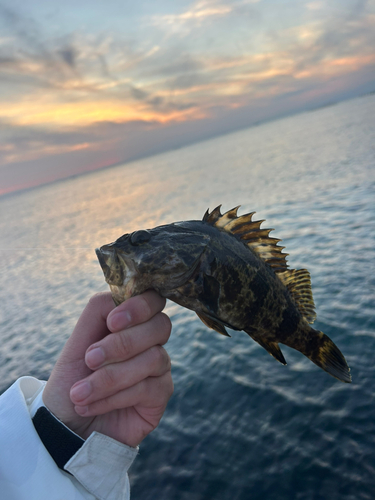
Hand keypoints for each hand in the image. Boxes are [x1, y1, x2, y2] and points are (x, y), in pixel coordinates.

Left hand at [43, 291, 172, 447]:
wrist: (66, 424)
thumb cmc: (73, 378)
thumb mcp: (78, 341)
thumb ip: (98, 311)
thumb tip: (120, 301)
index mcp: (132, 321)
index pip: (153, 299)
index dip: (140, 306)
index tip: (112, 322)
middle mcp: (151, 340)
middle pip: (161, 325)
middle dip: (123, 343)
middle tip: (90, 360)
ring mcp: (159, 367)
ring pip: (154, 358)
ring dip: (111, 377)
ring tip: (80, 393)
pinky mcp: (161, 395)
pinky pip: (148, 387)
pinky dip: (114, 397)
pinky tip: (91, 405)